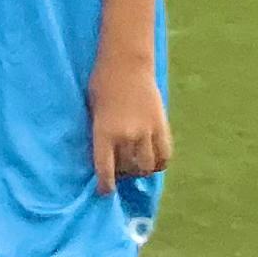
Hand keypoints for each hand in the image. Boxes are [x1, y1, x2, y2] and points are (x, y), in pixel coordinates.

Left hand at [90, 64, 171, 189]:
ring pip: (148, 166)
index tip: (104, 192)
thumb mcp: (91, 109)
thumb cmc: (101, 83)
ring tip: (134, 166)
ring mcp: (147, 132)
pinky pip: (165, 155)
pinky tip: (152, 162)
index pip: (105, 168)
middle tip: (117, 172)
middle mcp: (127, 136)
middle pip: (128, 169)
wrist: (127, 64)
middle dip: (122, 175)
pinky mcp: (162, 126)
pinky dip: (159, 164)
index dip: (105, 184)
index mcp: (104, 132)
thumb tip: (102, 154)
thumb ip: (98, 132)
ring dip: (140, 171)